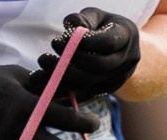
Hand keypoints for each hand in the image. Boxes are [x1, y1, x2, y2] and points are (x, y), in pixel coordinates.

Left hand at [27, 9, 141, 100]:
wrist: (119, 48)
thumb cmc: (103, 26)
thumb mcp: (96, 16)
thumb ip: (83, 19)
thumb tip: (71, 26)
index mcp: (127, 36)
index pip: (108, 42)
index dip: (85, 42)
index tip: (61, 39)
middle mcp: (126, 61)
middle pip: (97, 67)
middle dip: (68, 63)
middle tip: (43, 58)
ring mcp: (117, 79)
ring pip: (88, 84)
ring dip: (61, 79)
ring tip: (39, 72)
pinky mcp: (105, 91)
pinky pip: (81, 95)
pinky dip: (61, 91)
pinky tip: (42, 86)